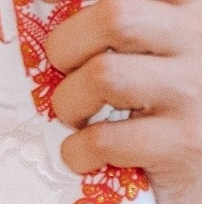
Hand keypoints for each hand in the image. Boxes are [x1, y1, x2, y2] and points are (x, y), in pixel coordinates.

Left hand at [50, 0, 201, 203]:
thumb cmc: (174, 113)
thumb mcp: (158, 58)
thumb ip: (123, 32)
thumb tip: (48, 12)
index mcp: (187, 12)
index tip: (49, 2)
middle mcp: (197, 40)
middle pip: (113, 16)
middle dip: (66, 46)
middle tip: (66, 75)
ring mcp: (192, 91)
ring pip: (103, 74)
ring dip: (69, 102)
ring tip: (78, 119)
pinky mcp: (182, 144)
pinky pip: (102, 138)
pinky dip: (76, 151)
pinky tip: (86, 157)